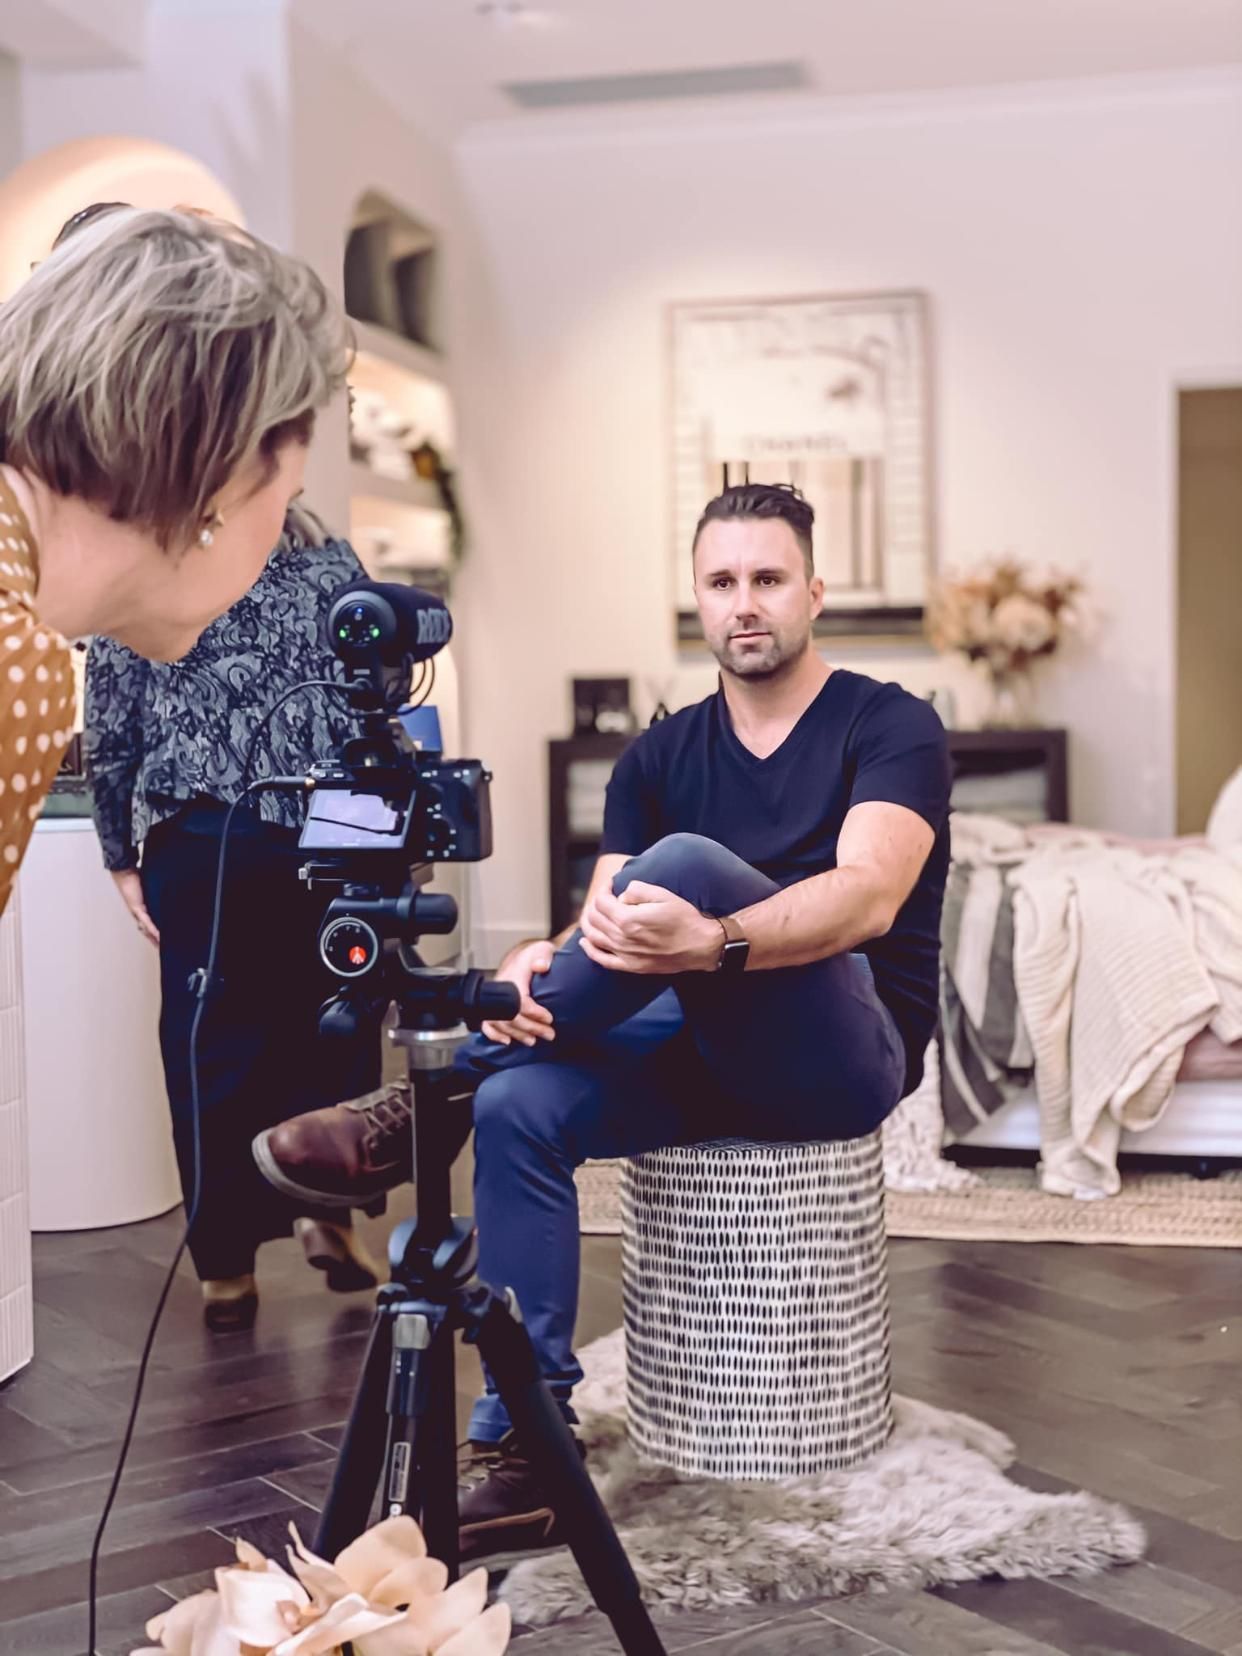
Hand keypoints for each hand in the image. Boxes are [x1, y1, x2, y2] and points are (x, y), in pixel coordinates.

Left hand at [111, 868, 159, 946]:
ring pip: (146, 930)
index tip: (163, 939)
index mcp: (140, 908)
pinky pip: (147, 922)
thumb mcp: (150, 886)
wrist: (124, 872)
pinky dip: (153, 930)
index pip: (148, 923)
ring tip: (162, 947)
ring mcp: (137, 912)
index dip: (155, 932)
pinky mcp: (137, 909)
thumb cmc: (134, 876)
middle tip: (163, 949)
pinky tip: (160, 936)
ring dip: (154, 939)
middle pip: (146, 931)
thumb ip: (157, 890)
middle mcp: (138, 913)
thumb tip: (167, 888)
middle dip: (154, 940)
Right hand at [480, 939, 556, 1046]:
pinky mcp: (493, 1005)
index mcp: (513, 976)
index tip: (549, 1018)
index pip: (520, 1000)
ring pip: (499, 1023)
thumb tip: (541, 966)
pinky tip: (506, 1041)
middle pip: (510, 1016)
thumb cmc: (534, 955)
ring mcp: (495, 998)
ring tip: (533, 1040)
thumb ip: (543, 956)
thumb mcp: (543, 949)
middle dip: (530, 1028)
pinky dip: (494, 1034)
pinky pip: (487, 1023)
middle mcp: (501, 988)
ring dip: (517, 1034)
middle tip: (548, 1034)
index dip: (534, 1013)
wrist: (522, 956)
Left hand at [579, 880, 721, 974]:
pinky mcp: (631, 966)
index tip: (610, 884)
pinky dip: (590, 949)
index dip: (604, 889)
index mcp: (628, 919)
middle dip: (595, 903)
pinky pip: (602, 959)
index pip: (602, 901)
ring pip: (594, 937)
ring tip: (592, 913)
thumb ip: (636, 890)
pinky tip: (586, 941)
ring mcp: (625, 954)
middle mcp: (622, 939)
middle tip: (604, 897)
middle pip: (595, 918)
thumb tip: (621, 896)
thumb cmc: (684, 918)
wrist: (701, 946)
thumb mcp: (662, 894)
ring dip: (588, 923)